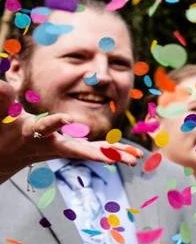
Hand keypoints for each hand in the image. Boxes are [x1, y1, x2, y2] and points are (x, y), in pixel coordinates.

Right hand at [0, 68, 139, 180]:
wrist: (5, 158)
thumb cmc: (4, 131)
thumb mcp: (1, 114)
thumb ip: (2, 98)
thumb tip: (3, 84)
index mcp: (34, 134)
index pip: (45, 128)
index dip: (55, 123)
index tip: (67, 119)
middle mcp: (52, 145)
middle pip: (76, 150)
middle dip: (96, 154)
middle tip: (116, 159)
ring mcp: (63, 149)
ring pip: (91, 153)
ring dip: (113, 154)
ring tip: (135, 158)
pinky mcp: (72, 149)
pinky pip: (95, 151)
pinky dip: (112, 152)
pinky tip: (132, 154)